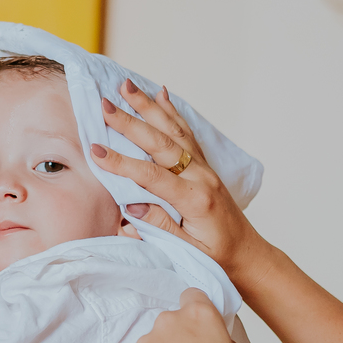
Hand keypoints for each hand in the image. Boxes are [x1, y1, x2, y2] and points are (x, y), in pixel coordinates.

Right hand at [93, 80, 271, 295]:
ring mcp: (204, 168)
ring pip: (173, 131)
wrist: (246, 252)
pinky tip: (161, 95)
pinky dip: (172, 112)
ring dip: (149, 106)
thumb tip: (133, 206)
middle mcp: (201, 177)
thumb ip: (162, 227)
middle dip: (131, 123)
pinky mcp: (204, 165)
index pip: (153, 177)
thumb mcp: (188, 251)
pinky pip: (186, 133)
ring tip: (127, 86)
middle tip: (105, 105)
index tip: (96, 150)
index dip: (122, 163)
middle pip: (161, 144)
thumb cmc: (216, 256)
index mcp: (196, 199)